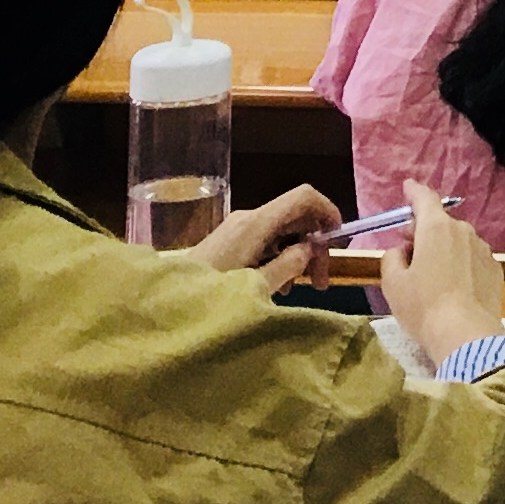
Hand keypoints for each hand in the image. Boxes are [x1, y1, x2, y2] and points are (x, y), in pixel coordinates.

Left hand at [185, 184, 338, 292]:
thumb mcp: (256, 287)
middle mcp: (249, 218)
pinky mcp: (230, 241)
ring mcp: (238, 228)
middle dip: (314, 245)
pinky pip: (267, 240)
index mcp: (257, 223)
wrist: (166, 306)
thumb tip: (310, 249)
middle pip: (296, 216)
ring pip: (283, 231)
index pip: (304, 196)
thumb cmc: (211, 297)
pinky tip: (275, 285)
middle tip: (321, 283)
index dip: (327, 211)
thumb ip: (288, 265)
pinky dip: (280, 257)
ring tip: (295, 289)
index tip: (337, 241)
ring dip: (297, 255)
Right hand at [375, 183, 504, 369]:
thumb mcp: (393, 283)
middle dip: (423, 231)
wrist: (465, 335)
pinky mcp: (495, 269)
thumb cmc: (423, 306)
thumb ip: (392, 258)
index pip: (424, 198)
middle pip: (440, 223)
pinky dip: (460, 266)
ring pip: (457, 242)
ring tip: (430, 278)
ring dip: (443, 250)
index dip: (414, 192)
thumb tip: (401, 250)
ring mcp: (483, 250)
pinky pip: (471, 260)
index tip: (408, 187)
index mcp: (436, 228)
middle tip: (408, 251)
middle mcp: (463, 231)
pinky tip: (452, 289)